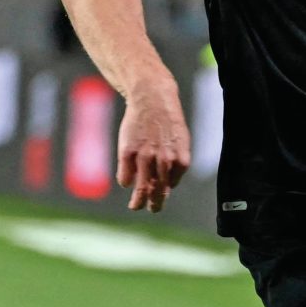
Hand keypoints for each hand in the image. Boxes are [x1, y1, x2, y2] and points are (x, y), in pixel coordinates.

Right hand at [116, 85, 190, 212]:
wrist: (151, 97)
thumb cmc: (166, 120)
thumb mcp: (179, 141)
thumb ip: (175, 162)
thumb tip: (167, 186)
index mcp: (180, 159)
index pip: (171, 184)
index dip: (165, 188)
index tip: (159, 191)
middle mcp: (164, 160)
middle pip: (158, 191)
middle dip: (154, 204)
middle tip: (152, 209)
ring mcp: (145, 156)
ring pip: (141, 188)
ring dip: (138, 201)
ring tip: (135, 206)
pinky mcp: (127, 152)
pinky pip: (125, 177)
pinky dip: (125, 181)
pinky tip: (126, 180)